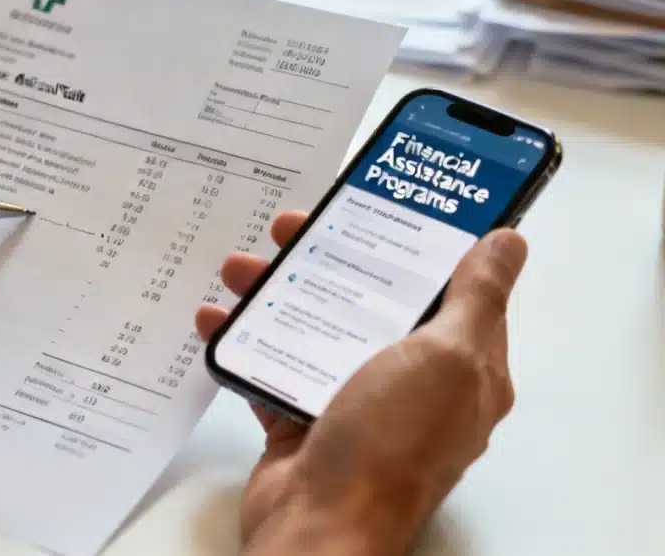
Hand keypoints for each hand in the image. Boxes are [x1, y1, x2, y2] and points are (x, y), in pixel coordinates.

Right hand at [195, 212, 527, 555]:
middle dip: (330, 257)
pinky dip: (245, 341)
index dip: (420, 244)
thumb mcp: (446, 357)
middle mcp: (410, 384)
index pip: (451, 291)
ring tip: (240, 268)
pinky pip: (274, 366)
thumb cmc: (390, 446)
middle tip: (291, 226)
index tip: (384, 203)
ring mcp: (353, 402)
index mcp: (461, 369)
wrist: (318, 526)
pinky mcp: (302, 419)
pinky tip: (217, 319)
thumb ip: (475, 297)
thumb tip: (509, 244)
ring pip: (317, 327)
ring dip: (276, 292)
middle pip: (372, 301)